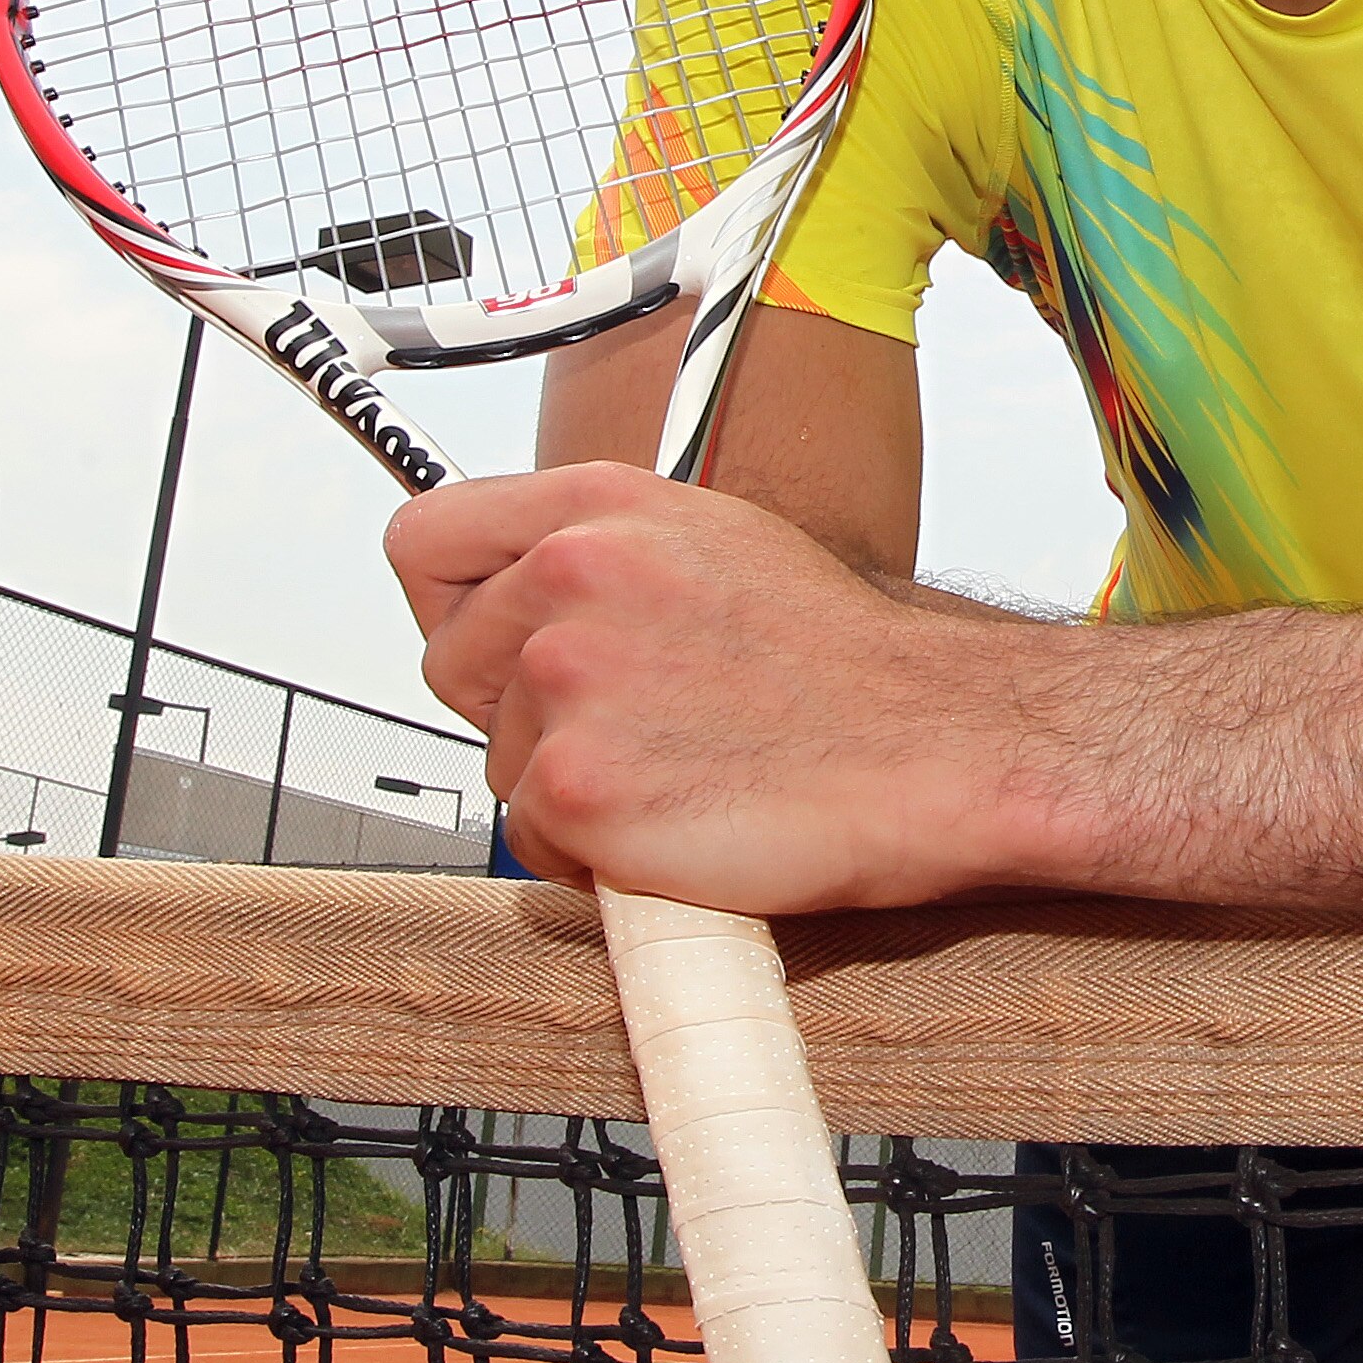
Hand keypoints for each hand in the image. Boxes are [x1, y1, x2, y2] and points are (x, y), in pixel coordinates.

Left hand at [386, 465, 1029, 914]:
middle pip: (450, 665)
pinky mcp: (578, 785)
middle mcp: (570, 574)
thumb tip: (523, 592)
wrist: (939, 745)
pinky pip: (533, 843)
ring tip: (678, 773)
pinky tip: (679, 825)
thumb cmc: (848, 666)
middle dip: (519, 712)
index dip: (454, 605)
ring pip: (500, 761)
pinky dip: (595, 857)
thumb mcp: (716, 545)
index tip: (495, 645)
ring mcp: (568, 678)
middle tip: (630, 727)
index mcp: (599, 505)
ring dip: (569, 788)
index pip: (423, 538)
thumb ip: (603, 556)